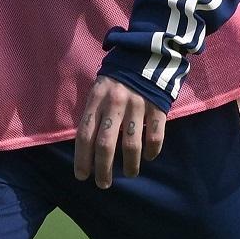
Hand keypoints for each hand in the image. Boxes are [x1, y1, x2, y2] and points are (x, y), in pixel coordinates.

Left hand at [74, 74, 165, 189]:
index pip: (85, 134)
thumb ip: (93, 113)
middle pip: (105, 143)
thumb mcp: (98, 90)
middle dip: (103, 168)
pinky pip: (155, 134)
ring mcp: (137, 105)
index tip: (82, 176)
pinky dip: (152, 149)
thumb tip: (86, 145)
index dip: (82, 158)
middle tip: (103, 183)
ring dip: (130, 164)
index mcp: (96, 100)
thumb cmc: (116, 79)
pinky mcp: (157, 106)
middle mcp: (114, 104)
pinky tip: (149, 157)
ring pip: (131, 143)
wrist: (145, 54)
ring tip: (130, 174)